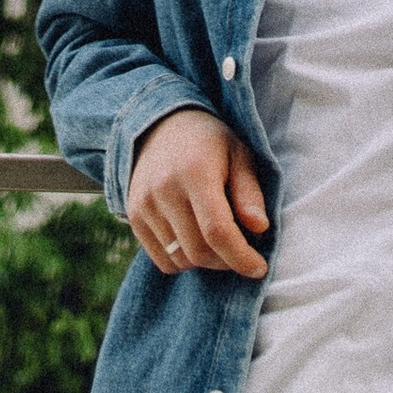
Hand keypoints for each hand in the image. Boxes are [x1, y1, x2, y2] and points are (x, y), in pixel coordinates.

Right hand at [127, 106, 269, 280]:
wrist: (161, 125)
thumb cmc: (209, 143)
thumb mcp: (238, 154)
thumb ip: (249, 192)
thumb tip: (259, 228)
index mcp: (195, 171)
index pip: (217, 230)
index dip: (241, 257)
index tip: (259, 268)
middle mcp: (164, 189)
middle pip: (199, 250)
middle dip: (227, 260)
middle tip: (242, 249)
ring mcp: (144, 204)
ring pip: (181, 260)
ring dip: (207, 262)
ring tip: (219, 241)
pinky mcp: (133, 216)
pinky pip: (163, 260)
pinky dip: (184, 261)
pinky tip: (196, 241)